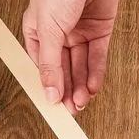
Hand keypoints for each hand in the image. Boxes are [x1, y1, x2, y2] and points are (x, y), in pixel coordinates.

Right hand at [23, 0, 118, 114]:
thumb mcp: (48, 28)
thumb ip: (50, 63)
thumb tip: (48, 93)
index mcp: (38, 32)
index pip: (43, 67)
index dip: (49, 87)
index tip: (54, 108)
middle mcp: (59, 34)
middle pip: (63, 70)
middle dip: (68, 91)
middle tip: (71, 110)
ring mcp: (80, 32)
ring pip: (81, 66)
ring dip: (81, 86)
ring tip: (82, 102)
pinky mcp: (100, 29)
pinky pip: (98, 56)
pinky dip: (96, 73)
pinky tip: (92, 87)